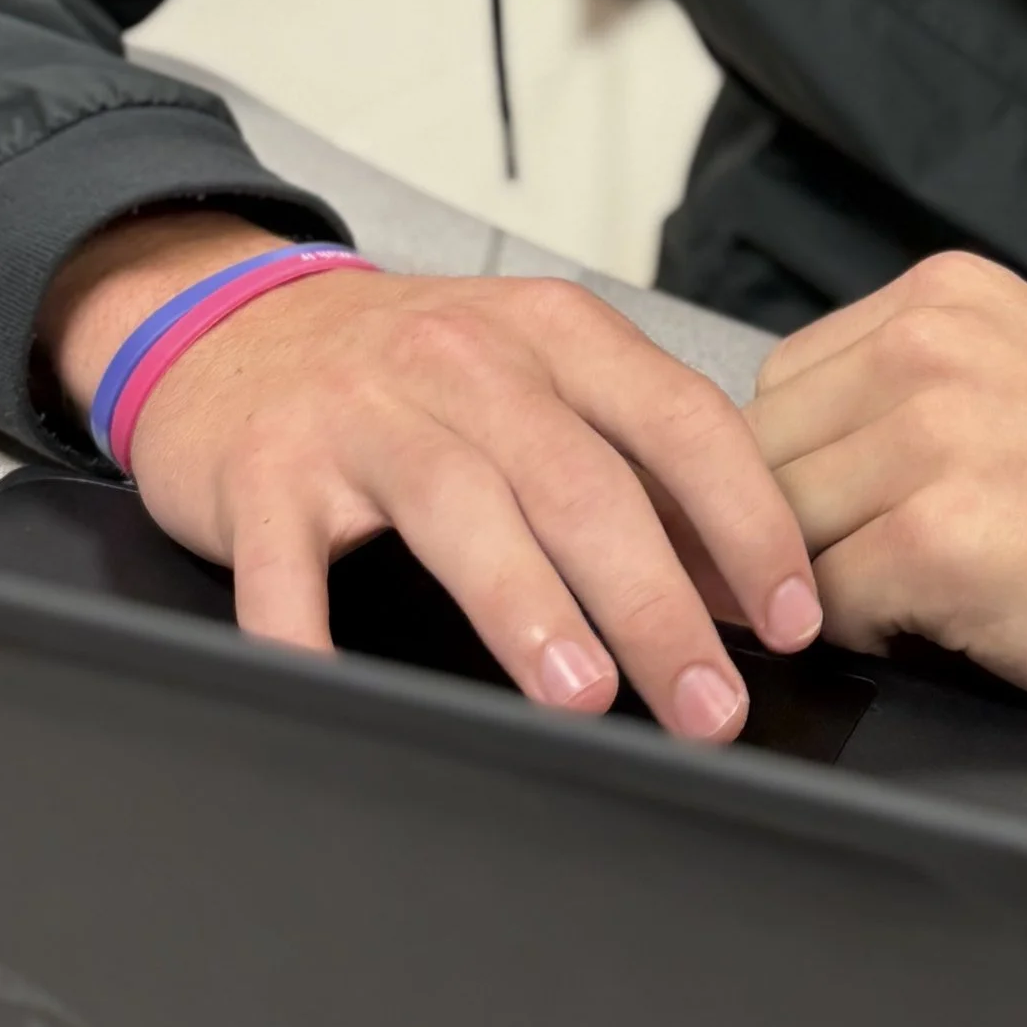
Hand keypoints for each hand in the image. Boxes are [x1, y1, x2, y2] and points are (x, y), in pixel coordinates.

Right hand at [37, 211, 819, 742]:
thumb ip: (637, 466)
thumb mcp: (538, 383)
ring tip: (584, 697)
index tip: (792, 617)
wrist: (233, 322)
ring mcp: (360, 410)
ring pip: (460, 505)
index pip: (679, 419)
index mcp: (554, 333)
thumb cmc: (413, 374)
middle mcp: (465, 357)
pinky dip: (314, 634)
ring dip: (528, 605)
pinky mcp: (263, 469)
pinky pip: (289, 564)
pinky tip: (349, 698)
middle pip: (580, 478)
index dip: (747, 519)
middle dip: (657, 600)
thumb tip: (745, 587)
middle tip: (709, 703)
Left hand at [748, 250, 1026, 740]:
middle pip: (765, 460)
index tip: (857, 515)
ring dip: (834, 584)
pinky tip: (949, 621)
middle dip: (804, 529)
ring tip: (929, 591)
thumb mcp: (1013, 379)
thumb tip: (751, 468)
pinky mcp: (942, 539)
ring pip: (783, 534)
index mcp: (943, 295)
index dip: (803, 471)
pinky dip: (870, 634)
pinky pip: (828, 606)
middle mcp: (930, 345)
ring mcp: (935, 438)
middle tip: (893, 567)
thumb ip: (894, 390)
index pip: (780, 390)